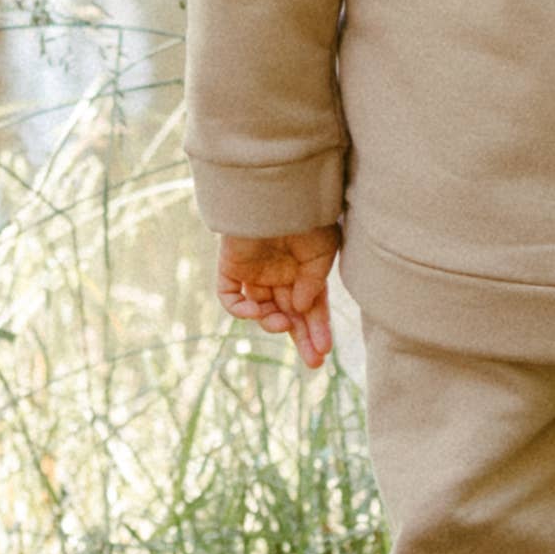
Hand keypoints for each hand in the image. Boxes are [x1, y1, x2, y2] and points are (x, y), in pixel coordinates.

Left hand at [219, 227, 340, 370]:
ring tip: (281, 322)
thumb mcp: (323, 252)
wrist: (274, 192)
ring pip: (261, 311)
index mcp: (303, 270)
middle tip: (314, 361)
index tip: (324, 351)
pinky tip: (257, 311)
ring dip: (272, 323)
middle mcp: (279, 274)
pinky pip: (230, 297)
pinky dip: (241, 311)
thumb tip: (299, 309)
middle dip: (301, 338)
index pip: (310, 308)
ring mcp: (254, 273)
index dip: (318, 330)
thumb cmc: (305, 216)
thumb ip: (314, 284)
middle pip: (288, 315)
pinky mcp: (231, 267)